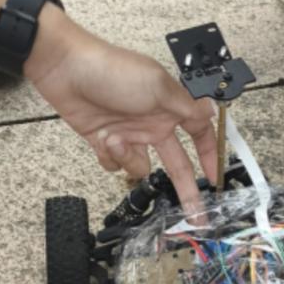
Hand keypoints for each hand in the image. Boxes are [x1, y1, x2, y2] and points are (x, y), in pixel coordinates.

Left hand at [25, 8, 218, 215]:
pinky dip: (109, 156)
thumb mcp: (158, 87)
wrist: (67, 70)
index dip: (210, 155)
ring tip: (115, 137)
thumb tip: (212, 113)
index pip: (199, 134)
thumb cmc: (113, 71)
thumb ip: (187, 107)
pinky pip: (115, 165)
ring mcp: (129, 135)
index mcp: (170, 108)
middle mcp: (152, 124)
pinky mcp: (105, 142)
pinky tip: (102, 138)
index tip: (215, 177)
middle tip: (195, 213)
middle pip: (176, 162)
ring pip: (141, 167)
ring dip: (129, 158)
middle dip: (185, 188)